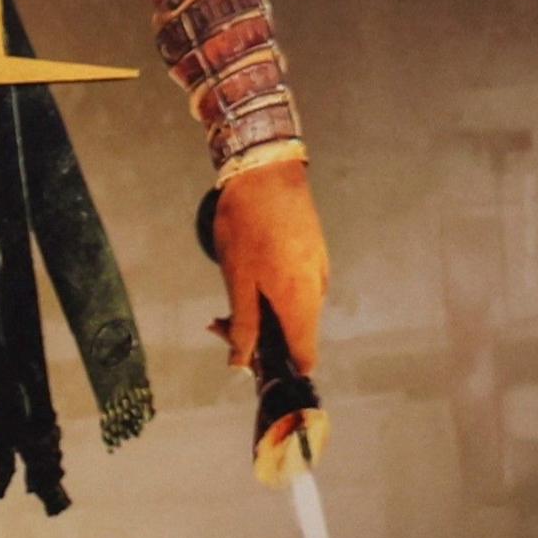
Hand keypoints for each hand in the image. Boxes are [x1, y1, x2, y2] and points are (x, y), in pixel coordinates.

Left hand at [211, 158, 328, 373]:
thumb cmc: (247, 225)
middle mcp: (318, 290)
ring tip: (227, 299)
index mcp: (301, 302)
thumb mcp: (237, 280)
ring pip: (294, 308)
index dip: (281, 368)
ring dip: (263, 312)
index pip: (306, 356)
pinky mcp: (312, 252)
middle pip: (296, 334)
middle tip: (219, 323)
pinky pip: (297, 286)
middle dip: (259, 337)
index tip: (252, 365)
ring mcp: (318, 269)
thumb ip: (242, 325)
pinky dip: (274, 291)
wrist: (266, 169)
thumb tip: (240, 366)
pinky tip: (248, 278)